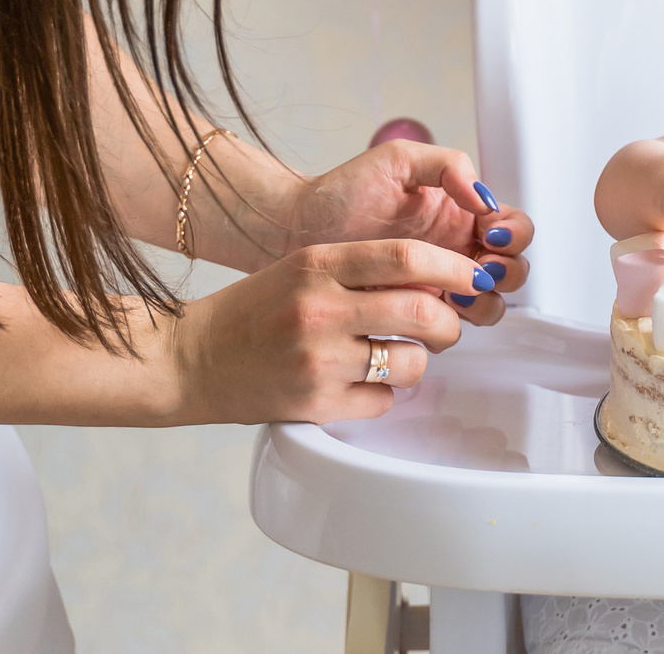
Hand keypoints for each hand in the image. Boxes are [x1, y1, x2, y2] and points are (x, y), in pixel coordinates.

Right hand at [164, 239, 490, 423]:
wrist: (192, 360)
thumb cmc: (255, 311)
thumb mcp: (305, 268)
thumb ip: (363, 268)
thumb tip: (438, 278)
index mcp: (318, 265)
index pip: (406, 257)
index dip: (452, 267)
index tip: (470, 276)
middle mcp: (319, 310)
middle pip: (422, 312)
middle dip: (450, 321)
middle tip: (446, 324)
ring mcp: (318, 361)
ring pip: (411, 363)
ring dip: (418, 361)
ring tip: (395, 356)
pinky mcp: (315, 405)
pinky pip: (383, 401)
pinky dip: (383, 393)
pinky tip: (358, 381)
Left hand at [289, 140, 532, 317]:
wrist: (293, 233)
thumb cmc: (340, 193)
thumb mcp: (397, 161)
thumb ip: (447, 166)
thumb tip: (483, 198)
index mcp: (460, 215)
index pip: (512, 227)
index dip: (514, 234)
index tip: (492, 234)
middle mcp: (455, 251)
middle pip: (512, 269)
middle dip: (508, 270)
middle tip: (481, 267)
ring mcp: (436, 285)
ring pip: (489, 303)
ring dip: (486, 300)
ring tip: (455, 293)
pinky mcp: (413, 314)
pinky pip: (451, 328)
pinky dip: (455, 323)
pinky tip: (433, 310)